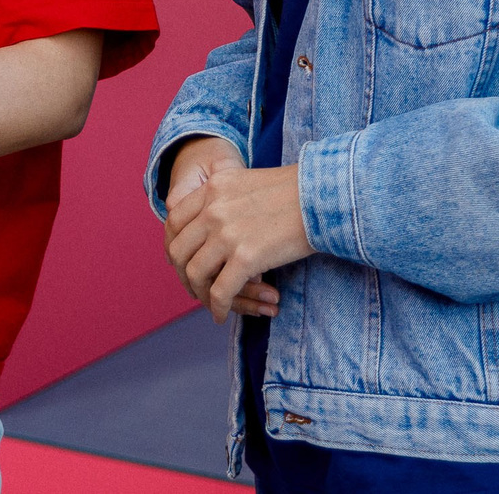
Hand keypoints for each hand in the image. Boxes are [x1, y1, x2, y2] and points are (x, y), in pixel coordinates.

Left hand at [167, 157, 310, 322]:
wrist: (324, 197)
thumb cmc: (296, 192)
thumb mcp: (248, 183)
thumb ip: (224, 199)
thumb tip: (213, 226)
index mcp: (212, 187)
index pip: (174, 220)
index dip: (175, 245)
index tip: (184, 261)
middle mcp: (212, 208)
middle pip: (178, 250)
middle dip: (184, 274)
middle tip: (196, 287)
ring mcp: (226, 233)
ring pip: (195, 274)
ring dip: (200, 294)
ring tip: (212, 303)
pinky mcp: (246, 257)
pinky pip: (219, 291)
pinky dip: (218, 307)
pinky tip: (222, 315)